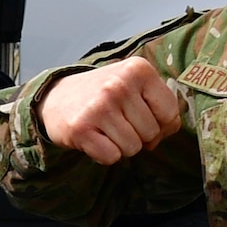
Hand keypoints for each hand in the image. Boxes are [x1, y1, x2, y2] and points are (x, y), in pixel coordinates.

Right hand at [36, 58, 181, 164]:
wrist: (57, 98)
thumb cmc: (104, 95)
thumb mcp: (135, 85)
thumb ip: (161, 103)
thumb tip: (170, 129)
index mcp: (138, 69)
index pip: (169, 113)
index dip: (160, 124)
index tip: (142, 118)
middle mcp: (119, 84)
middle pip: (151, 133)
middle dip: (139, 136)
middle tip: (120, 123)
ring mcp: (99, 106)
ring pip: (132, 148)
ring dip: (122, 146)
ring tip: (107, 130)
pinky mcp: (80, 128)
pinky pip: (111, 157)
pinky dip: (105, 155)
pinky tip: (95, 138)